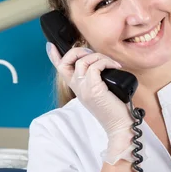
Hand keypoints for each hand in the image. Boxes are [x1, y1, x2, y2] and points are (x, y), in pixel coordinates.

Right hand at [46, 42, 134, 163]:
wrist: (120, 125)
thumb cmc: (114, 109)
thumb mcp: (102, 91)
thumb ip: (97, 79)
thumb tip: (103, 64)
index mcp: (78, 88)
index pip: (61, 70)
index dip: (54, 56)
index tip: (50, 46)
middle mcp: (78, 88)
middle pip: (66, 61)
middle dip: (78, 51)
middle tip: (94, 54)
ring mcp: (84, 89)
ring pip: (83, 61)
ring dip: (99, 57)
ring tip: (112, 63)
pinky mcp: (93, 89)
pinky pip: (95, 67)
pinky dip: (106, 62)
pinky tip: (115, 67)